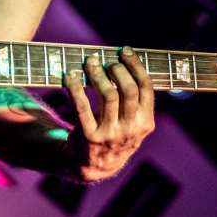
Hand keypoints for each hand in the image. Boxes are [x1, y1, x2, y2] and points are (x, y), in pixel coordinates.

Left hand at [63, 46, 155, 181]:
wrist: (96, 165)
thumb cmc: (116, 132)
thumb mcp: (133, 122)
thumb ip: (134, 98)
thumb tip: (125, 59)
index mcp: (145, 122)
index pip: (146, 88)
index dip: (136, 66)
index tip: (124, 51)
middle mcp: (131, 129)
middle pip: (128, 90)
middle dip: (117, 70)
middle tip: (106, 61)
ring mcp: (111, 134)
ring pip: (108, 96)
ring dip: (97, 75)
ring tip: (89, 62)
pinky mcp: (89, 137)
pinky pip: (82, 107)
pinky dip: (76, 88)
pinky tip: (70, 76)